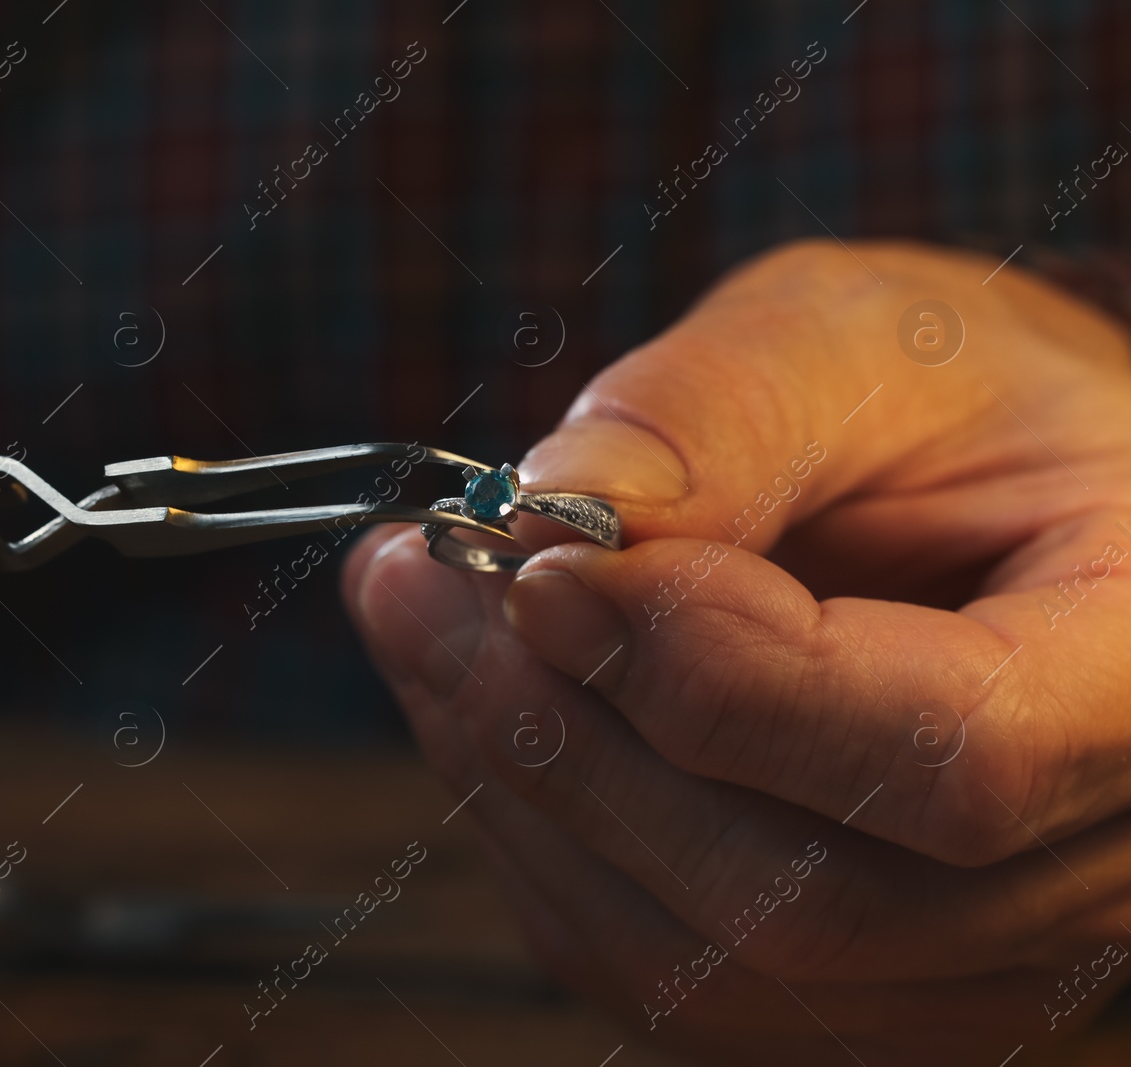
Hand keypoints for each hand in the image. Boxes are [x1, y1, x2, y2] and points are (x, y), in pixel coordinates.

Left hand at [346, 240, 1130, 1064]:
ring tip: (423, 617)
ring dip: (517, 788)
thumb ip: (727, 407)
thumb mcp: (865, 337)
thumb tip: (562, 508)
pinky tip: (487, 706)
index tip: (541, 565)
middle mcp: (1085, 871)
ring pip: (703, 962)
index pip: (949, 761)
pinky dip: (538, 840)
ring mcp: (967, 962)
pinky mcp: (849, 987)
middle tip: (417, 580)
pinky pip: (659, 969)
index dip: (717, 679)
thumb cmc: (961, 406)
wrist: (1000, 508)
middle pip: (800, 902)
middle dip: (563, 738)